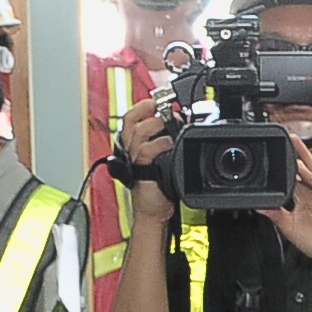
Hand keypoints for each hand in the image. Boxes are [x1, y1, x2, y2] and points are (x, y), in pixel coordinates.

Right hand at [117, 101, 176, 225]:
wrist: (154, 211)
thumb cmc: (159, 187)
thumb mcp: (163, 159)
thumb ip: (166, 141)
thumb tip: (181, 124)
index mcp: (133, 145)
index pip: (131, 118)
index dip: (141, 106)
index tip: (156, 99)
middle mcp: (130, 150)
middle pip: (129, 120)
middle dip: (145, 108)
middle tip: (160, 105)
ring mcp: (134, 160)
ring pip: (137, 132)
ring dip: (156, 123)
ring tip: (170, 123)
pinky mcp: (140, 171)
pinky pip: (145, 151)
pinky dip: (159, 144)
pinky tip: (169, 143)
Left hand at [266, 139, 311, 272]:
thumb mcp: (289, 227)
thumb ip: (275, 214)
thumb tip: (258, 206)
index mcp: (305, 196)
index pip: (294, 174)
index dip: (286, 164)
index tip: (273, 154)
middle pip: (305, 165)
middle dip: (297, 150)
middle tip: (286, 136)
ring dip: (303, 156)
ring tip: (293, 143)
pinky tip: (302, 168)